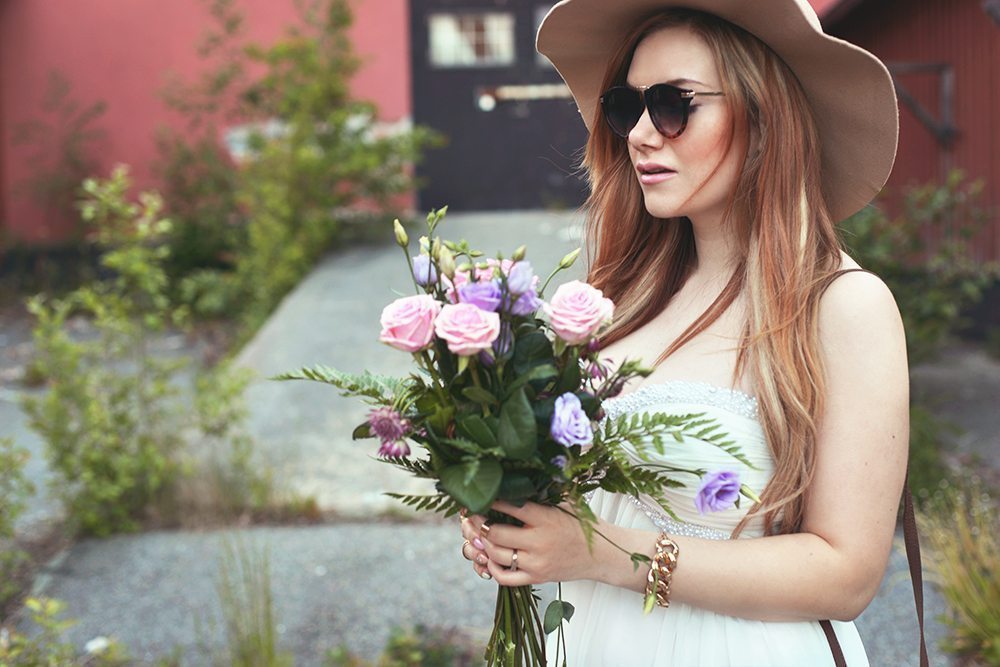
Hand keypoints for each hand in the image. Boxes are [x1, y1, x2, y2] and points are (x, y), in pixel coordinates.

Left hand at [465, 500, 607, 586]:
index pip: (511, 507)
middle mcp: (540, 542)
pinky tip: (488, 557)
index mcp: (546, 518)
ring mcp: (537, 563)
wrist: (600, 554)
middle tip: (470, 515)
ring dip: (481, 544)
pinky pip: (506, 578)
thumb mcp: (566, 502)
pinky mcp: (537, 578)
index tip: (477, 495)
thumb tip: (517, 472)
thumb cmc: (580, 524)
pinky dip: (491, 568)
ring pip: (497, 555)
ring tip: (475, 534)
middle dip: (478, 523)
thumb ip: (543, 491)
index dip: (490, 500)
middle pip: (497, 533)